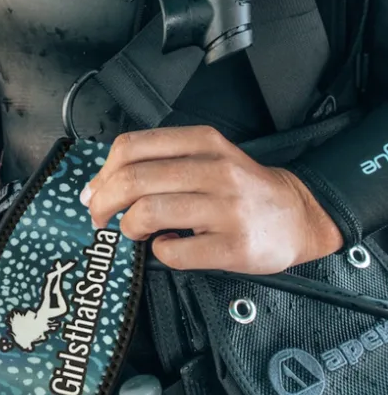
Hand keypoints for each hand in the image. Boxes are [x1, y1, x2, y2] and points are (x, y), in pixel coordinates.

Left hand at [81, 126, 342, 273]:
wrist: (299, 215)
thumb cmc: (241, 188)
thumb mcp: (207, 157)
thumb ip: (160, 163)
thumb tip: (100, 186)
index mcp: (202, 142)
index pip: (132, 147)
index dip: (102, 173)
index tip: (94, 192)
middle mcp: (214, 169)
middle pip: (133, 180)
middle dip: (104, 203)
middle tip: (99, 218)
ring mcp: (226, 208)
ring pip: (148, 213)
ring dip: (129, 227)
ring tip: (135, 232)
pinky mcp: (233, 246)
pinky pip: (174, 252)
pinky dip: (159, 252)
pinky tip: (167, 247)